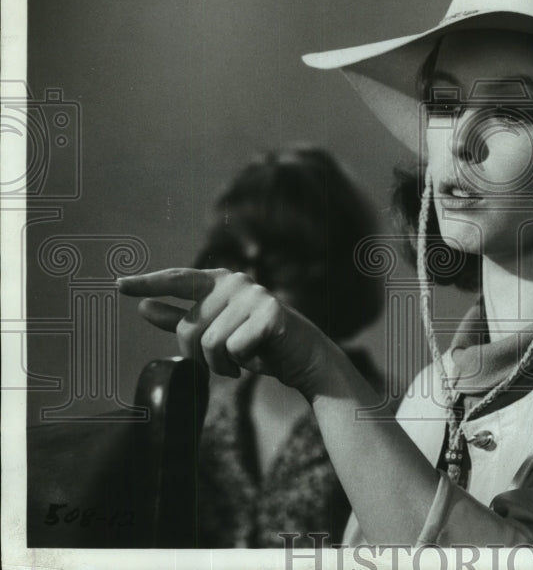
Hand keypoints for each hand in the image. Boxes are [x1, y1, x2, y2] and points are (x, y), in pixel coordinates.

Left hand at [118, 268, 335, 397]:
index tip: (118, 285)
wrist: (302, 357)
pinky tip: (260, 357)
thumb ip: (180, 319)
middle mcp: (235, 282)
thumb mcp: (215, 332)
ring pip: (210, 343)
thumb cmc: (257, 343)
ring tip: (243, 361)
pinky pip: (233, 349)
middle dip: (200, 357)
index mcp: (220, 282)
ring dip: (222, 365)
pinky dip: (243, 363)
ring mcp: (254, 295)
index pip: (177, 280)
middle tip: (225, 362)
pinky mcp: (271, 313)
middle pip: (189, 329)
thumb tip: (142, 307)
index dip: (147, 283)